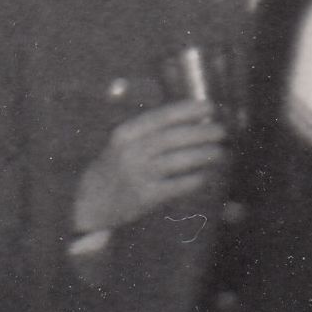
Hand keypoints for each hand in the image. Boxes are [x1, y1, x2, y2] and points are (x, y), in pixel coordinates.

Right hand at [71, 95, 227, 236]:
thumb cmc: (115, 168)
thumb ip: (152, 130)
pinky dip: (196, 180)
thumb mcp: (123, 143)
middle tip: (222, 131)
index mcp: (125, 134)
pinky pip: (178, 186)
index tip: (210, 108)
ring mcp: (137, 176)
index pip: (162, 117)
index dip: (189, 110)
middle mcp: (130, 153)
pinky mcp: (145, 198)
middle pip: (174, 138)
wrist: (90, 203)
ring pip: (179, 161)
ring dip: (205, 155)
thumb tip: (196, 120)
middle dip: (203, 132)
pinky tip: (205, 175)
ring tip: (219, 152)